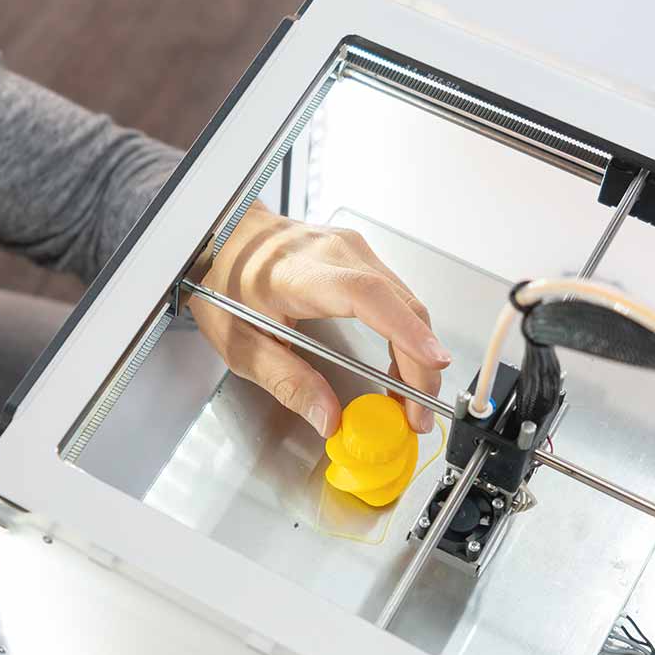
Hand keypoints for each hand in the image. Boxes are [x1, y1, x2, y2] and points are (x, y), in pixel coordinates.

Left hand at [192, 205, 449, 434]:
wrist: (221, 236)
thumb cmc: (223, 281)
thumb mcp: (240, 343)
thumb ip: (287, 381)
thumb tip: (329, 418)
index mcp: (299, 273)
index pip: (366, 297)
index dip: (406, 330)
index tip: (433, 362)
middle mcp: (335, 253)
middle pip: (400, 305)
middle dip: (420, 364)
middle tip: (417, 416)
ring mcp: (352, 249)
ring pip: (406, 302)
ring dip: (417, 352)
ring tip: (408, 401)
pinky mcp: (359, 255)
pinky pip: (396, 296)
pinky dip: (406, 334)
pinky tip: (399, 367)